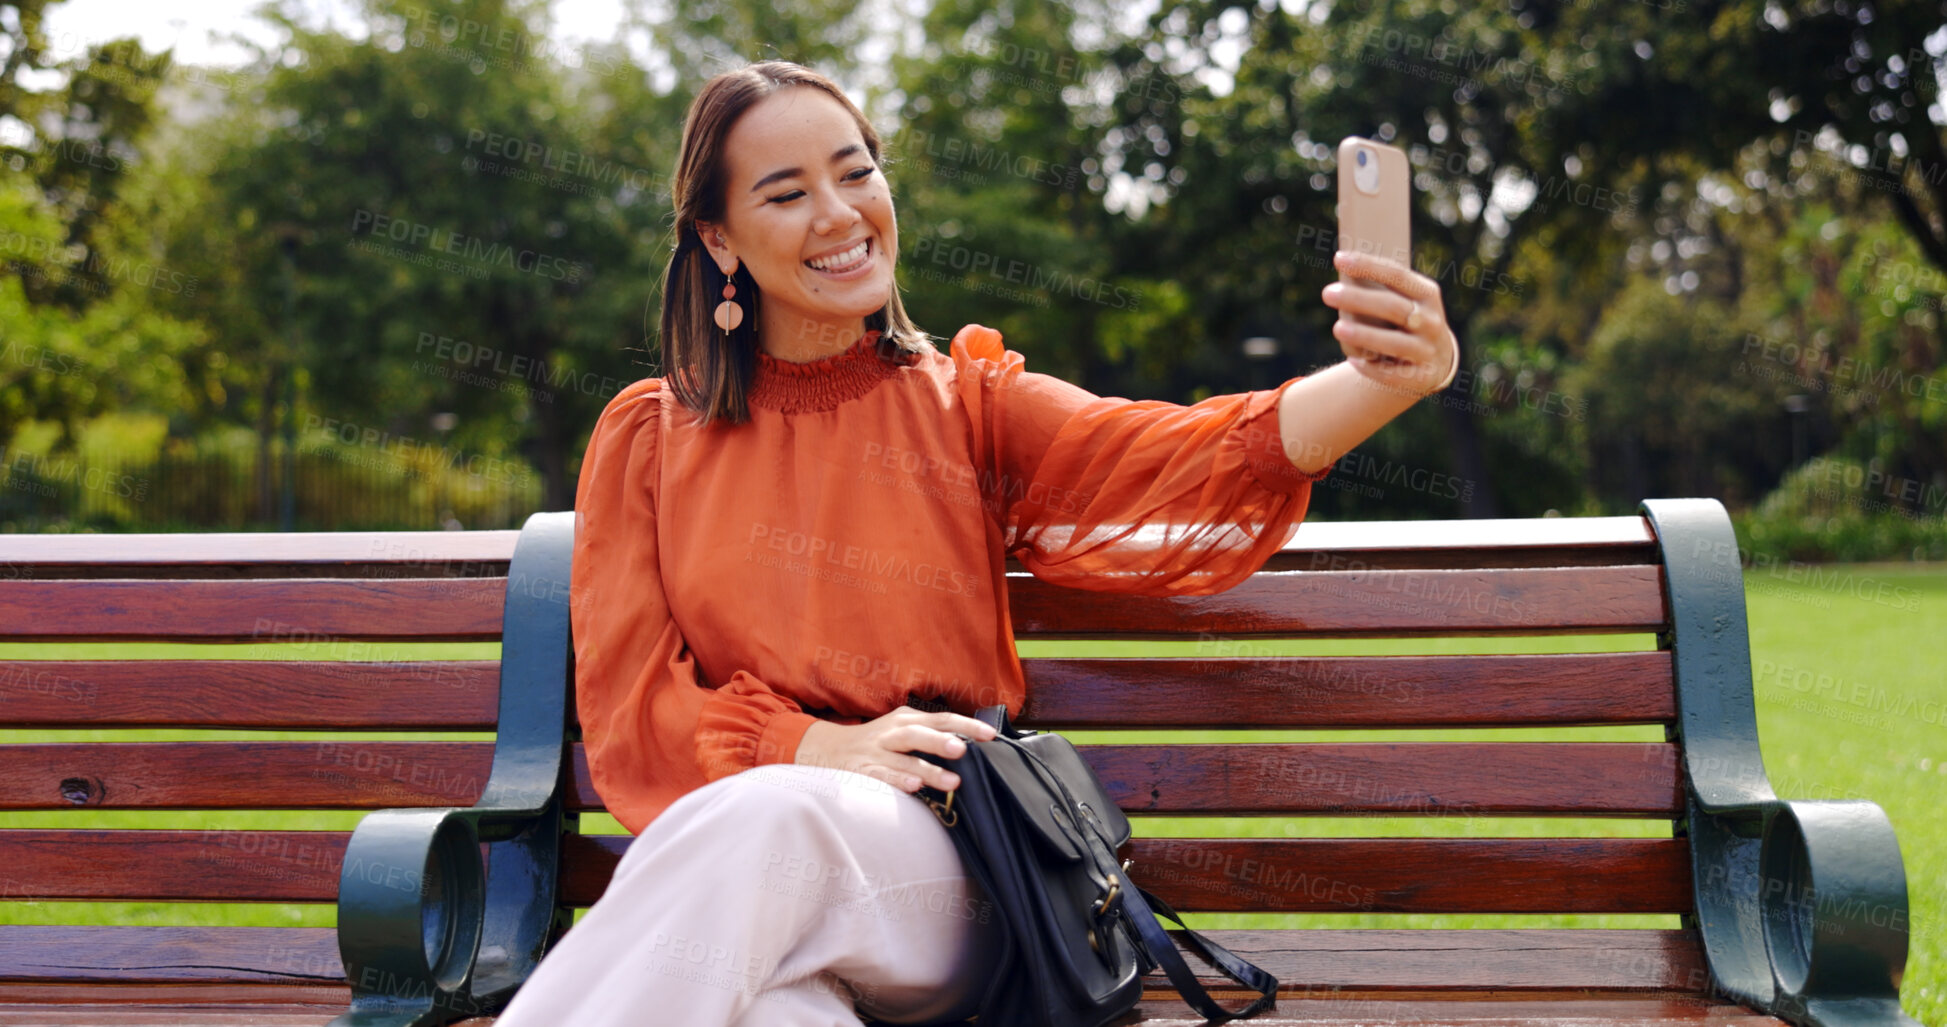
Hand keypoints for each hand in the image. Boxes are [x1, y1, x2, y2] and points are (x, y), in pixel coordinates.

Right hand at [794, 706, 999, 793]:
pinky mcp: (862, 771)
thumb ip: (932, 734)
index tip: (991, 735)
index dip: (966, 725)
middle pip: (920, 734)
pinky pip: (882, 776)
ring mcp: (876, 752)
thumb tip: (971, 742)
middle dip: (942, 741)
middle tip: (964, 749)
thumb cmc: (877, 741)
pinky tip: (913, 787)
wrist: (827, 748)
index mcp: (906, 719)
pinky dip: (897, 781)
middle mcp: (892, 733)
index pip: (942, 719)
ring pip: (903, 759)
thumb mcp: (902, 729)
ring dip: (928, 770)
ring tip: (952, 782)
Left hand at [1322, 250, 1458, 397]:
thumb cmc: (1407, 321)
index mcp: (1426, 294)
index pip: (1397, 275)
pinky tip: (1352, 361)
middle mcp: (1431, 321)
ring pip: (1394, 343)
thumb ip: (1381, 288)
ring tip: (1337, 328)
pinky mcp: (1422, 377)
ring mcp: (1428, 350)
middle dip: (1358, 299)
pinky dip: (1372, 368)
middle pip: (1393, 308)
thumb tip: (1342, 265)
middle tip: (1327, 293)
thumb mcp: (1405, 300)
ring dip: (1365, 335)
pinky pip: (1393, 374)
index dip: (1368, 266)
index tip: (1339, 259)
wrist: (1437, 359)